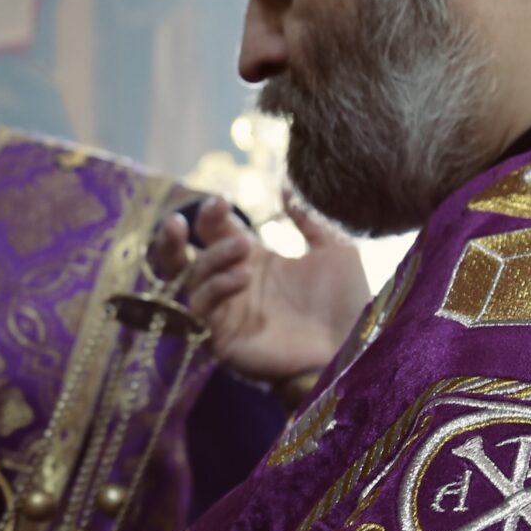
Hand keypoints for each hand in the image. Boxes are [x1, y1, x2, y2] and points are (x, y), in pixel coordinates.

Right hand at [153, 191, 369, 399]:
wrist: (352, 347)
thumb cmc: (347, 303)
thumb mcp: (334, 249)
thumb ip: (308, 217)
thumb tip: (287, 184)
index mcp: (253, 261)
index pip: (215, 232)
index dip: (211, 214)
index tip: (223, 200)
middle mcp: (232, 284)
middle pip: (183, 258)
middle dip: (177, 236)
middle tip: (191, 218)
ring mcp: (226, 312)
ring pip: (191, 280)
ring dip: (212, 258)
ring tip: (244, 249)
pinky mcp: (223, 338)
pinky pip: (202, 309)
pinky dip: (218, 288)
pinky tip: (243, 277)